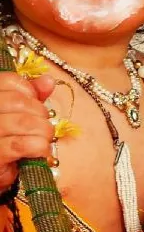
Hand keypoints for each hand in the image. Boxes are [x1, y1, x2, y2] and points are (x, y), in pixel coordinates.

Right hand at [0, 73, 54, 193]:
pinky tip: (41, 150)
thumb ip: (31, 96)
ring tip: (45, 138)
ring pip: (23, 122)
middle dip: (40, 112)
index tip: (36, 103)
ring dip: (43, 130)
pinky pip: (21, 145)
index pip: (9, 81)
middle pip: (18, 101)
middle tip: (44, 124)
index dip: (29, 90)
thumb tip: (48, 81)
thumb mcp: (18, 115)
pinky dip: (39, 146)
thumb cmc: (7, 141)